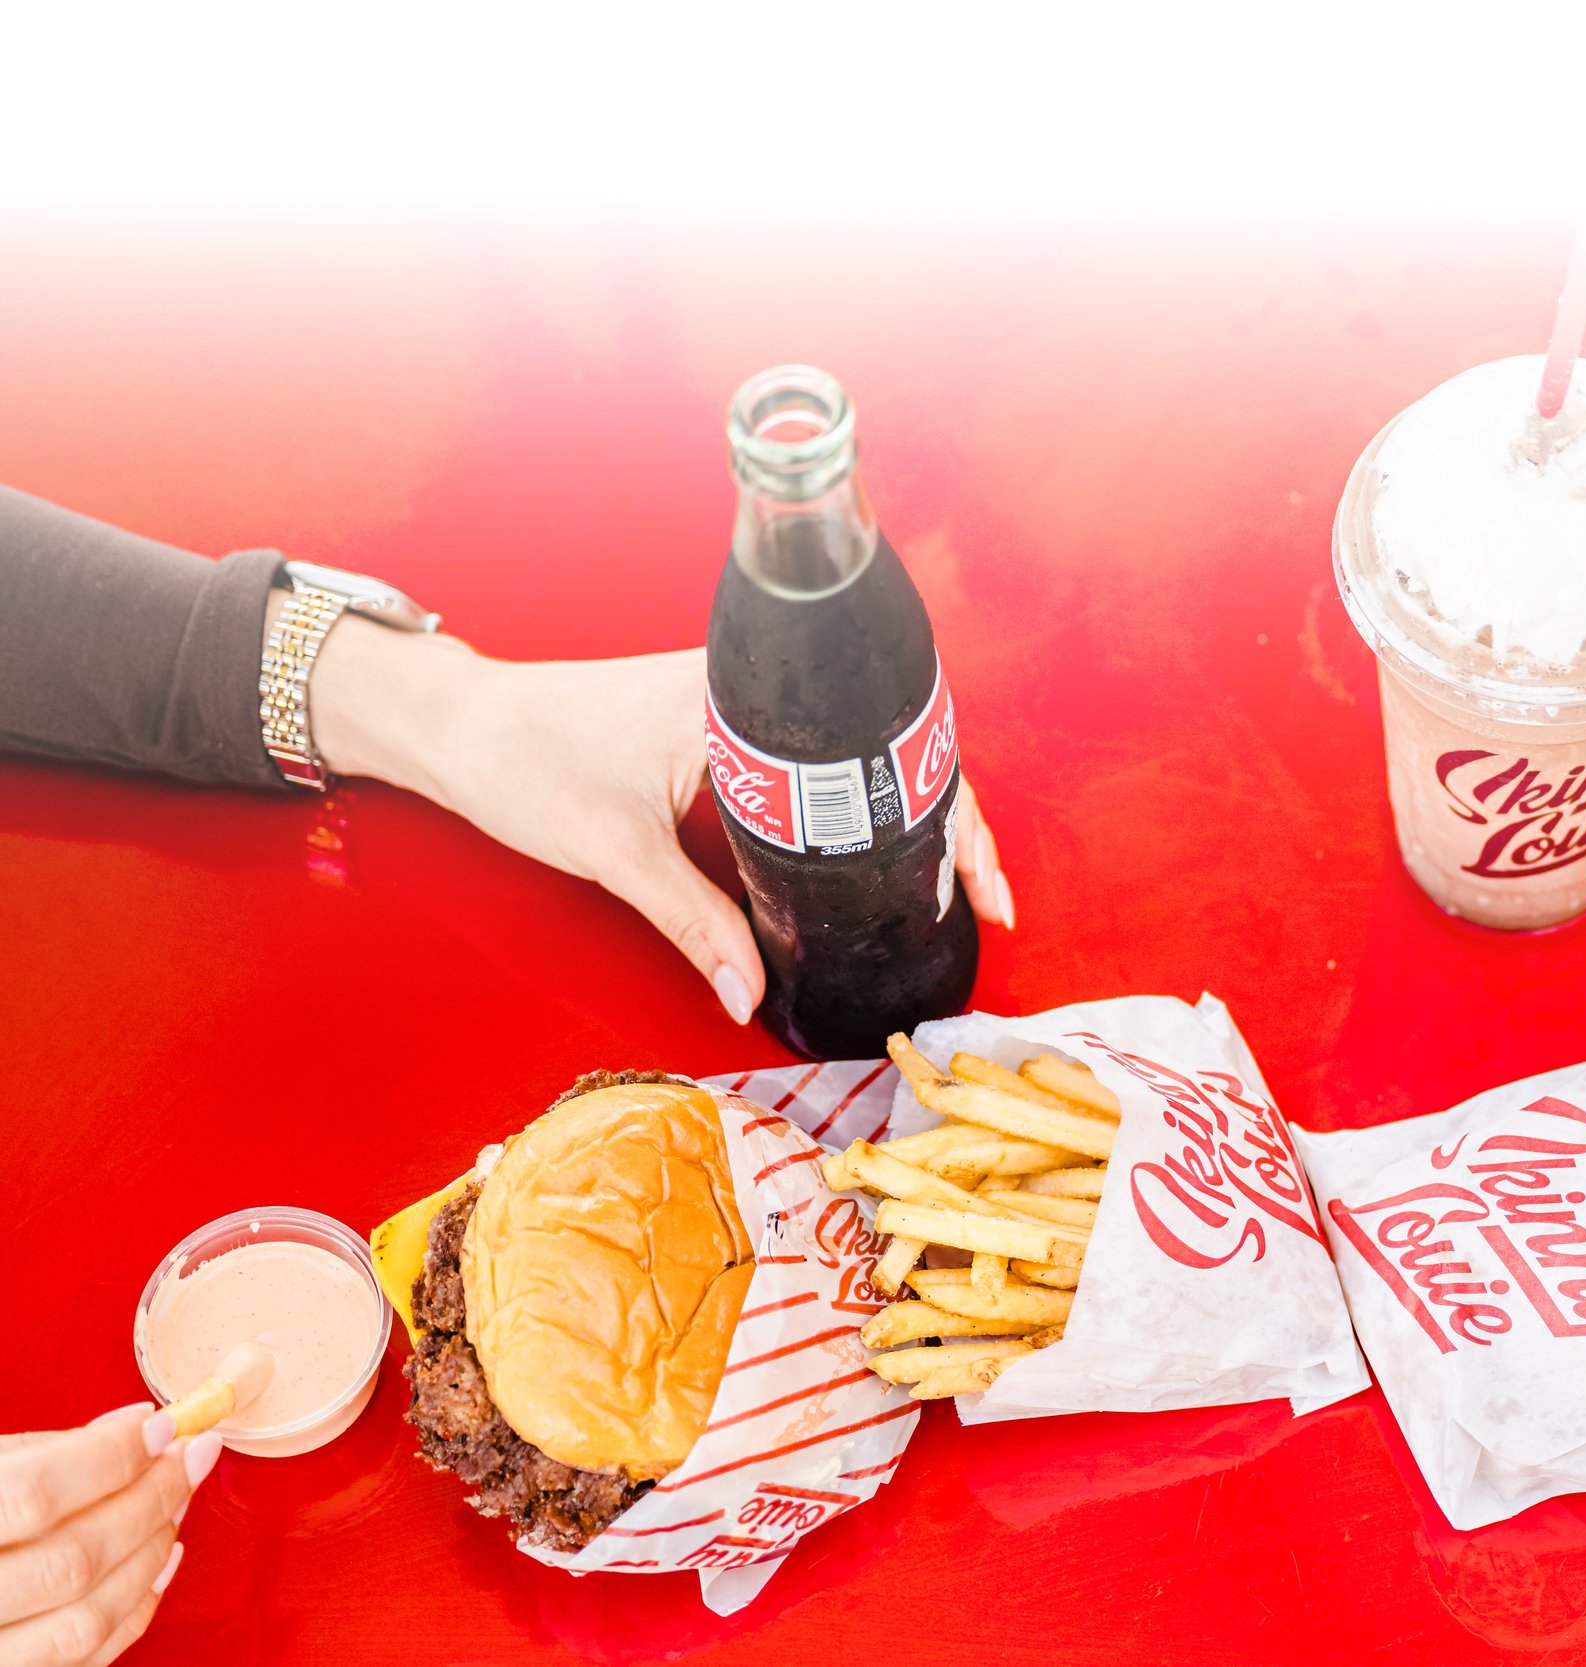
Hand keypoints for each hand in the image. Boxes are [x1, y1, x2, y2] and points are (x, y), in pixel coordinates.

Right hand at [0, 1408, 216, 1664]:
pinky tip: (156, 1564)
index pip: (35, 1494)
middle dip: (150, 1500)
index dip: (110, 1457)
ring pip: (86, 1618)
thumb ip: (31, 1456)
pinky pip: (81, 1662)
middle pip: (74, 1559)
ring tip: (174, 1506)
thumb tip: (130, 1433)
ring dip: (150, 1557)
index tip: (160, 1425)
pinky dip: (133, 1611)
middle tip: (188, 1457)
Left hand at [306, 622, 1013, 1023]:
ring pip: (859, 758)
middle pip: (888, 755)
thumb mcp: (615, 853)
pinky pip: (817, 763)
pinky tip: (872, 852)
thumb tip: (750, 994)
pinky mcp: (727, 722)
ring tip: (947, 876)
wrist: (458, 723)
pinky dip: (857, 808)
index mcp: (738, 702)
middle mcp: (752, 689)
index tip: (979, 881)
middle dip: (949, 825)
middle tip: (983, 893)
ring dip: (907, 813)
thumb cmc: (519, 760)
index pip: (879, 759)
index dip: (948, 823)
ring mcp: (743, 702)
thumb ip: (694, 924)